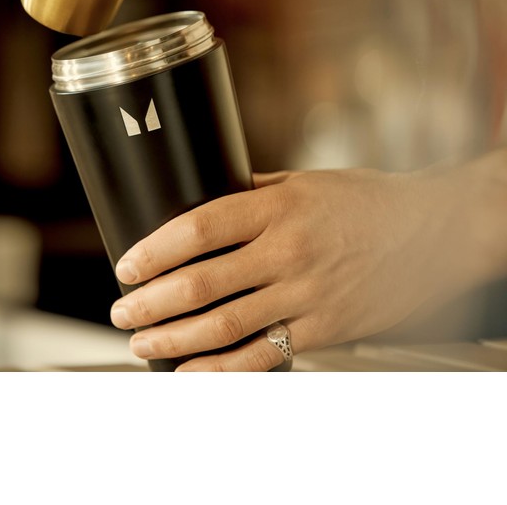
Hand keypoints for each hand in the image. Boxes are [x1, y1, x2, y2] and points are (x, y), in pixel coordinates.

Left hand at [109, 159, 500, 370]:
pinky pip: (263, 356)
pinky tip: (188, 372)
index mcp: (277, 208)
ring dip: (173, 339)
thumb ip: (251, 193)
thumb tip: (199, 201)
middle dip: (151, 303)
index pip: (198, 228)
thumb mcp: (303, 182)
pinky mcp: (324, 329)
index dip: (154, 251)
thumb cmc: (365, 201)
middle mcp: (288, 252)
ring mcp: (307, 295)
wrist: (432, 232)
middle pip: (202, 284)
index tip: (126, 266)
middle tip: (122, 311)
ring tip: (141, 343)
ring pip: (225, 325)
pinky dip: (220, 369)